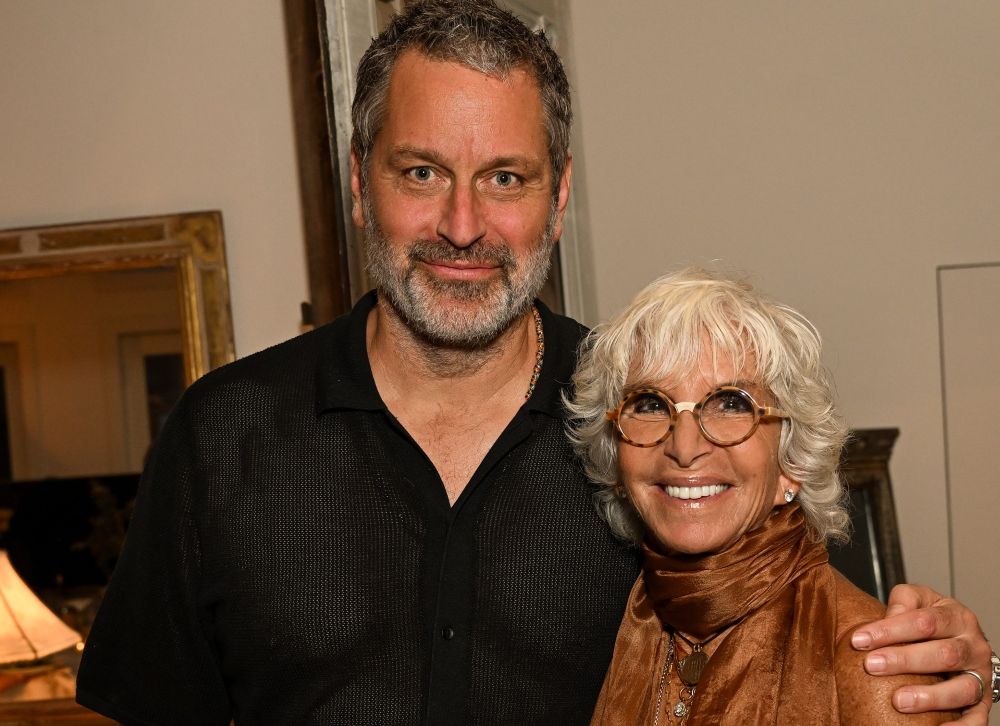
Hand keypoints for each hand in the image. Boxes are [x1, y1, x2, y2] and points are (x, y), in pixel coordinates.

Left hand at [850, 584, 991, 724]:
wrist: (962, 639)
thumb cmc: (932, 619)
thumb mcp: (919, 599)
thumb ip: (903, 601)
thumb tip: (888, 617)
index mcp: (957, 617)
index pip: (924, 622)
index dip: (890, 630)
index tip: (859, 640)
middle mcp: (973, 647)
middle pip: (944, 654)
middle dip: (904, 661)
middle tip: (871, 666)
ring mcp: (981, 676)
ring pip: (962, 688)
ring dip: (930, 697)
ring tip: (898, 701)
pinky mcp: (982, 702)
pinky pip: (977, 718)